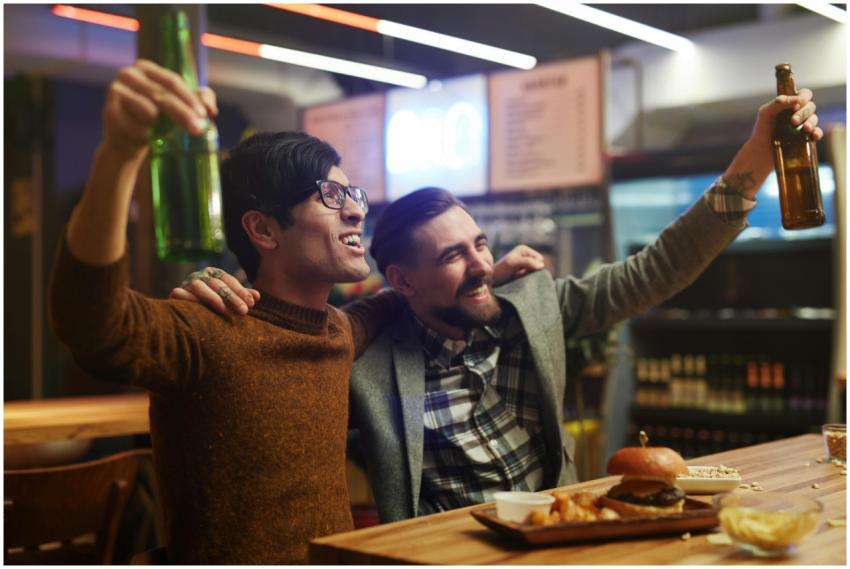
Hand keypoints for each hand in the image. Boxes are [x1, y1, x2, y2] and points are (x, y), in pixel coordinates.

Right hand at [102, 59, 217, 159]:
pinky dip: (146, 135)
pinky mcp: (108, 112)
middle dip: (183, 114)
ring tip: (166, 134)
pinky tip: (147, 139)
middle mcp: (128, 75)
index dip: (190, 98)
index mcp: (146, 68)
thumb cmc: (157, 121)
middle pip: (162, 95)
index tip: (205, 115)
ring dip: (163, 126)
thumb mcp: (179, 107)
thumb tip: (211, 109)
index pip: (172, 81)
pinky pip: (135, 127)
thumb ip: (198, 101)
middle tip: (198, 129)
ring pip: (149, 111)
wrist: (128, 141)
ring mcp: (116, 91)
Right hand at [170, 267, 259, 315]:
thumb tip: (258, 296)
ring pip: (199, 286)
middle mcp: (201, 276)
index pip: (228, 280)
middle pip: (217, 284)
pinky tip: (197, 308)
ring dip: (212, 298)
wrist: (185, 312)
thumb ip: (241, 296)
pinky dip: (187, 299)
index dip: (241, 291)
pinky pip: (179, 294)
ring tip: (223, 310)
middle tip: (244, 311)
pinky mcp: (175, 293)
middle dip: (232, 297)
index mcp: (214, 274)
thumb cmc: (212, 304)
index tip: (251, 303)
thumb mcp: (228, 299)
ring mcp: (187, 283)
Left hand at [492, 245, 545, 286]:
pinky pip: (533, 276)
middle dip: (534, 272)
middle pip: (539, 265)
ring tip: (520, 278)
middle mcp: (525, 254)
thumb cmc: (502, 271)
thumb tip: (542, 265)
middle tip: (520, 275)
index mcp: (524, 249)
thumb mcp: (514, 264)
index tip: (520, 271)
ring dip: (532, 276)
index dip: (533, 268)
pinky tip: (521, 281)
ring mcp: (525, 263)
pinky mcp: (523, 272)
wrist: (492, 280)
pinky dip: (530, 279)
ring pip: (537, 271)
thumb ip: (527, 262)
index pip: (539, 260)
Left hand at [751, 87, 821, 144]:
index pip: (804, 95)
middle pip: (810, 106)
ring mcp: (804, 126)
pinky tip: (814, 135)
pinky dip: (817, 133)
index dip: (804, 96)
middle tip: (793, 121)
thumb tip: (796, 98)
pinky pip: (817, 133)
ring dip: (811, 122)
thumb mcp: (765, 114)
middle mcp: (799, 113)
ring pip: (814, 119)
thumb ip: (777, 104)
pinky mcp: (807, 138)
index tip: (799, 101)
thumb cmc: (762, 129)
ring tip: (805, 128)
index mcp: (790, 104)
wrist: (760, 151)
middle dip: (804, 112)